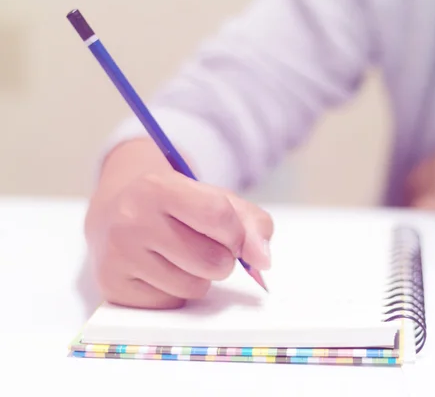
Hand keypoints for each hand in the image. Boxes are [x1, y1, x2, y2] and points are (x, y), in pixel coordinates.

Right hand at [85, 143, 271, 309]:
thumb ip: (251, 223)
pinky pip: (171, 304)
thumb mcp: (214, 198)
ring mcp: (118, 256)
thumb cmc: (175, 205)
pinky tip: (158, 271)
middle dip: (221, 259)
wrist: (114, 210)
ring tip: (177, 257)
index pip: (219, 216)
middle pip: (212, 260)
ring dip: (198, 278)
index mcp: (158, 188)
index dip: (237, 234)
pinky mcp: (113, 288)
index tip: (234, 237)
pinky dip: (174, 293)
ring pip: (194, 288)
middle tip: (200, 244)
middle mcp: (131, 220)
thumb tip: (263, 261)